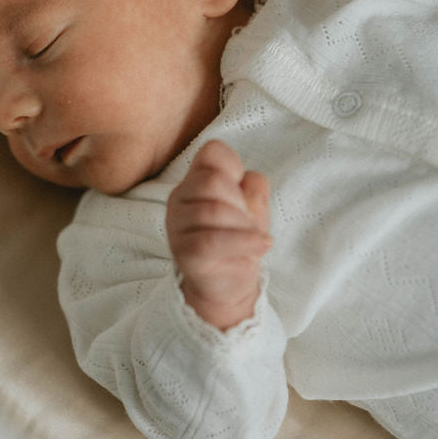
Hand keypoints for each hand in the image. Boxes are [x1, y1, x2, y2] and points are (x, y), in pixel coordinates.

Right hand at [166, 140, 271, 330]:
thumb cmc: (239, 240)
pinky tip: (261, 245)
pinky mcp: (183, 252)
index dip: (234, 166)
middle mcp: (180, 199)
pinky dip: (243, 242)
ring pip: (212, 211)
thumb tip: (247, 180)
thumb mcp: (254, 207)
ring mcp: (177, 226)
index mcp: (195, 181)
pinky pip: (211, 241)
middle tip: (248, 221)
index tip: (242, 191)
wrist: (228, 286)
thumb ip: (254, 186)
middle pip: (212, 180)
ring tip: (254, 237)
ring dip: (244, 225)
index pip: (211, 152)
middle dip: (240, 201)